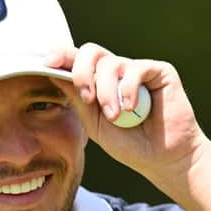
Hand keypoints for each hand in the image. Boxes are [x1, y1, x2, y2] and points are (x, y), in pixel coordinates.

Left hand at [46, 42, 207, 187]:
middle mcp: (117, 72)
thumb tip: (52, 73)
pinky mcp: (159, 71)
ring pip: (110, 63)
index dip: (61, 55)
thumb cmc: (130, 144)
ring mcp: (137, 69)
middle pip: (90, 51)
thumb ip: (77, 98)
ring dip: (106, 91)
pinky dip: (127, 89)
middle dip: (82, 73)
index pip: (77, 60)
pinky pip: (135, 69)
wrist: (163, 158)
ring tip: (115, 116)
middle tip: (87, 99)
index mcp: (99, 82)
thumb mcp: (94, 123)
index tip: (47, 63)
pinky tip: (130, 109)